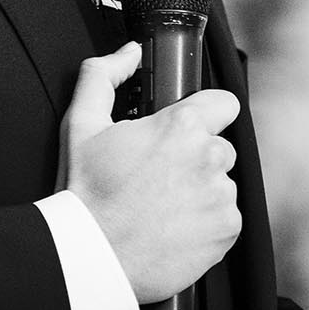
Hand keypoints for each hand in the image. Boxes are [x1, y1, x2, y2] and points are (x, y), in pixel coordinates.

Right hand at [56, 42, 242, 302]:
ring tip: (163, 207)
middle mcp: (208, 157)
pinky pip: (226, 219)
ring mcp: (221, 196)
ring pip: (222, 185)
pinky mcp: (227, 231)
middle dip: (196, 158)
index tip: (187, 130)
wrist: (91, 257)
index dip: (205, 115)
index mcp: (181, 126)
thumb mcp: (81, 124)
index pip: (224, 104)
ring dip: (201, 192)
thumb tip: (130, 52)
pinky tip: (174, 228)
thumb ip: (103, 75)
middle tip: (160, 177)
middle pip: (219, 148)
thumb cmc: (86, 192)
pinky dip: (207, 224)